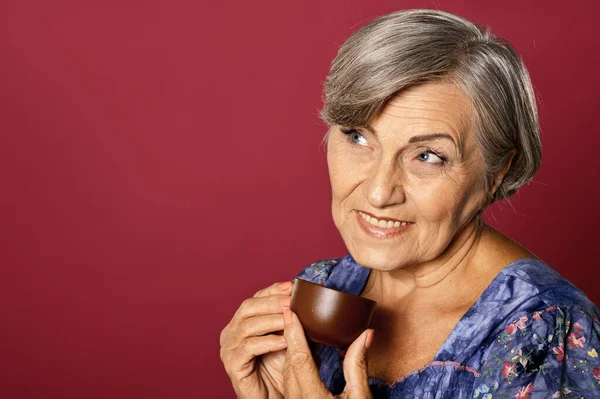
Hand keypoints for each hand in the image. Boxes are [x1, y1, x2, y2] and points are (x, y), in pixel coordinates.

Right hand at [220, 281, 293, 398]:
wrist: (273, 398)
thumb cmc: (280, 369)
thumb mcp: (288, 339)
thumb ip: (292, 320)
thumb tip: (308, 298)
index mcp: (242, 322)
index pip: (255, 299)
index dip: (272, 291)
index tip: (292, 286)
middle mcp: (231, 332)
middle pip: (248, 307)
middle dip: (272, 302)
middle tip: (292, 301)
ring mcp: (229, 348)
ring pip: (248, 325)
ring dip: (272, 320)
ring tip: (291, 319)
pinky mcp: (232, 364)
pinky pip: (249, 347)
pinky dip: (268, 342)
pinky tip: (284, 341)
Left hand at [282, 308, 373, 398]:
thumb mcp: (361, 397)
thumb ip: (358, 366)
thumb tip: (365, 334)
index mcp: (313, 397)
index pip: (300, 359)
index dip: (295, 333)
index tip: (291, 312)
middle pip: (290, 362)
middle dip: (291, 335)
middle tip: (294, 312)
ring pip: (288, 370)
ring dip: (292, 348)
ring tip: (297, 326)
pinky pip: (290, 379)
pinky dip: (294, 361)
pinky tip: (303, 349)